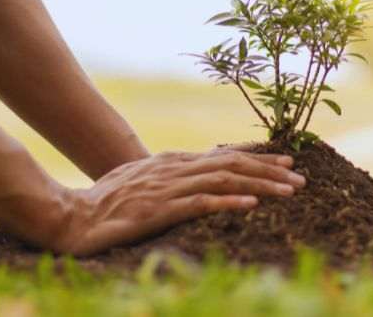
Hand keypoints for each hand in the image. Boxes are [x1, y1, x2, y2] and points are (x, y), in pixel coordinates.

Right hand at [50, 146, 304, 255]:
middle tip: (300, 177)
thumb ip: (170, 176)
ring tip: (290, 191)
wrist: (71, 216)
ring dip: (260, 183)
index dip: (257, 158)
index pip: (223, 156)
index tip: (286, 162)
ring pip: (223, 179)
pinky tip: (252, 204)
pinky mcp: (158, 210)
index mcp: (172, 162)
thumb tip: (197, 176)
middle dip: (269, 170)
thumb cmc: (106, 202)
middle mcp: (174, 169)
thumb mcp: (142, 181)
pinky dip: (228, 201)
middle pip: (231, 164)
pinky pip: (200, 203)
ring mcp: (166, 188)